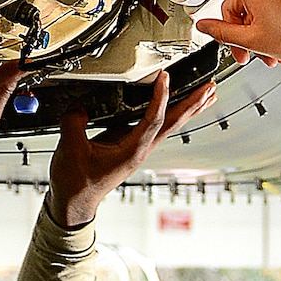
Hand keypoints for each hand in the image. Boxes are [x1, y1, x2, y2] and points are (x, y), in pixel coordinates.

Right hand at [48, 74, 216, 227]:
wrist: (75, 202)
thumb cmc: (76, 182)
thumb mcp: (70, 148)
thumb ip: (74, 122)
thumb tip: (80, 105)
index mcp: (131, 151)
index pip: (154, 119)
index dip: (161, 97)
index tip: (166, 78)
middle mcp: (141, 150)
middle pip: (174, 122)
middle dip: (194, 103)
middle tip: (210, 86)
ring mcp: (139, 149)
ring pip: (171, 125)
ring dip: (190, 108)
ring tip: (207, 94)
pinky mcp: (133, 147)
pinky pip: (158, 126)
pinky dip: (171, 113)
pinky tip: (177, 106)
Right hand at [181, 0, 280, 70]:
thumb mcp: (255, 41)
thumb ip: (223, 33)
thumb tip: (204, 26)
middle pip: (232, 5)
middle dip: (237, 32)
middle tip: (244, 54)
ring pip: (248, 13)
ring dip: (252, 36)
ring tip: (265, 55)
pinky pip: (261, 12)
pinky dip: (263, 31)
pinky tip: (272, 48)